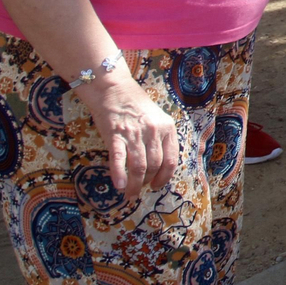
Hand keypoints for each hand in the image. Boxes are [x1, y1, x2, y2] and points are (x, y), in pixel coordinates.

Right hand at [72, 70, 179, 192]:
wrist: (114, 90)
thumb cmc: (137, 107)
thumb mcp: (158, 120)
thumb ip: (161, 139)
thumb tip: (160, 167)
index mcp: (168, 128)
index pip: (171, 160)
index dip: (164, 177)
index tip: (157, 186)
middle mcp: (154, 131)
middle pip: (155, 165)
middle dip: (148, 182)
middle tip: (140, 189)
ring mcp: (134, 133)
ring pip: (139, 166)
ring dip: (135, 185)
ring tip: (130, 194)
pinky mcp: (115, 135)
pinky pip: (119, 159)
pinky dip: (120, 174)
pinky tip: (120, 186)